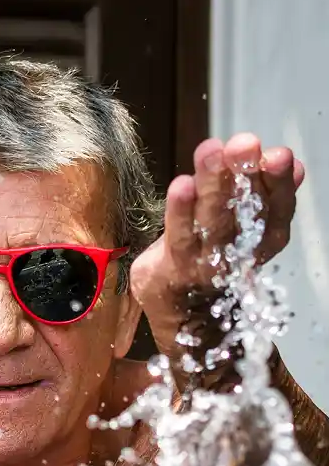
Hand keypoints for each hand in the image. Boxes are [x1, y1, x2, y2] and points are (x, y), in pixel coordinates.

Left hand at [130, 133, 303, 352]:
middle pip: (244, 210)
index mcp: (263, 239)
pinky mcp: (172, 266)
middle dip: (245, 174)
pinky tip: (181, 185)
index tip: (278, 155)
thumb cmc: (215, 263)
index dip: (279, 182)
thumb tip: (294, 167)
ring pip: (212, 221)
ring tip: (211, 151)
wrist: (187, 321)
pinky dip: (179, 212)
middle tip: (244, 143)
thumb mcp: (248, 231)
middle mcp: (238, 252)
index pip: (276, 208)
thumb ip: (267, 197)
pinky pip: (177, 237)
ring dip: (213, 184)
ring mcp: (204, 261)